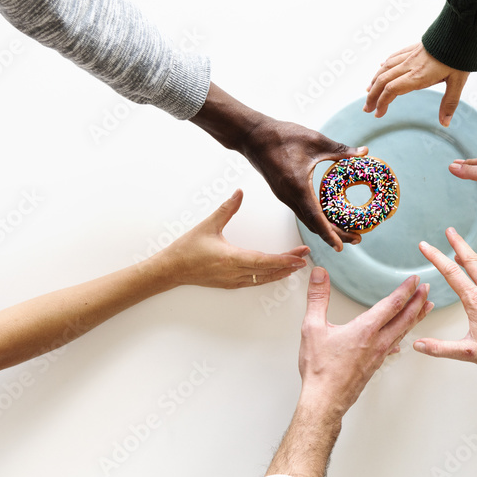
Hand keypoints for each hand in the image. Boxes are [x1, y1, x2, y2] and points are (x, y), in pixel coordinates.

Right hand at [148, 189, 309, 288]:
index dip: (284, 260)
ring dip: (281, 272)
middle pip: (268, 270)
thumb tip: (239, 193)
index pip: (264, 260)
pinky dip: (269, 277)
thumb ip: (226, 209)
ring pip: (263, 279)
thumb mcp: (208, 225)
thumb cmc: (187, 249)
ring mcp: (233, 281)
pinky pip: (255, 282)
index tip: (299, 257)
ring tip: (296, 265)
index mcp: (230, 258)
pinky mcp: (230, 284)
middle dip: (289, 264)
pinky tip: (277, 273)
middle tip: (305, 257)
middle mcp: (234, 273)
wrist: (171, 269)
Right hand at [189, 82, 364, 250]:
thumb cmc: (281, 136)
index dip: (329, 234)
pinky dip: (317, 218)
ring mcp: (285, 197)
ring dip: (326, 228)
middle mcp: (290, 197)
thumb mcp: (315, 140)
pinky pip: (302, 212)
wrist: (252, 136)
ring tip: (346, 231)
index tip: (341, 247)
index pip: (316, 217)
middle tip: (356, 238)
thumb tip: (364, 152)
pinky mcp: (284, 193)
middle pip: (314, 225)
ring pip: (307, 220)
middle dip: (335, 235)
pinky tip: (329, 215)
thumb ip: (341, 149)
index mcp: (298, 186)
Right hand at [298, 267, 432, 414]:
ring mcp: (379, 355)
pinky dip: (402, 336)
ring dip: (416, 317)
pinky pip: (394, 346)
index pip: (392, 304)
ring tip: (426, 308)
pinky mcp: (375, 365)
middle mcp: (377, 342)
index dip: (406, 289)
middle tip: (427, 288)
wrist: (325, 400)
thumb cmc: (320, 369)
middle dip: (418, 301)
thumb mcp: (313, 328)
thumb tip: (320, 274)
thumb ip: (317, 298)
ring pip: (403, 331)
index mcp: (366, 330)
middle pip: (405, 317)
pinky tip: (402, 339)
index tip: (414, 279)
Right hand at [364, 43, 469, 126]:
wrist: (460, 30)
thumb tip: (445, 123)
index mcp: (418, 76)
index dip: (382, 103)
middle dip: (372, 96)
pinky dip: (384, 65)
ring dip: (374, 81)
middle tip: (367, 108)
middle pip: (383, 80)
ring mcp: (410, 55)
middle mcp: (410, 65)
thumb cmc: (460, 56)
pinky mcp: (413, 48)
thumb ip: (449, 103)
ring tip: (369, 91)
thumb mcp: (458, 82)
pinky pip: (393, 57)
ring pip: (385, 68)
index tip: (378, 114)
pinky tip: (380, 67)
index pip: (392, 90)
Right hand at [414, 227, 476, 372]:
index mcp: (476, 301)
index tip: (425, 246)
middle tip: (449, 230)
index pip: (451, 273)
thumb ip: (440, 348)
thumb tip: (418, 345)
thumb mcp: (469, 353)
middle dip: (457, 243)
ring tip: (459, 247)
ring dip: (469, 254)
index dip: (435, 257)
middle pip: (470, 260)